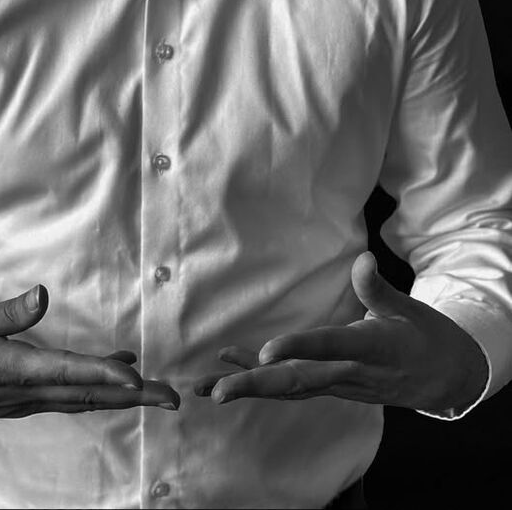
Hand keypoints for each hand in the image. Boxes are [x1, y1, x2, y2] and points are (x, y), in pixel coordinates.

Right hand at [0, 285, 179, 428]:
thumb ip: (7, 313)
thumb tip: (44, 294)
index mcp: (10, 370)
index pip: (66, 373)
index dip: (103, 374)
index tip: (137, 377)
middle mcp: (25, 393)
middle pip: (88, 395)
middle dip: (133, 397)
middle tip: (173, 398)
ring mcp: (25, 402)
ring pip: (83, 400)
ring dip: (121, 397)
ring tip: (156, 390)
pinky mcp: (22, 402)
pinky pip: (68, 398)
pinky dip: (97, 391)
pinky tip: (115, 378)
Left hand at [194, 252, 487, 414]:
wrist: (446, 377)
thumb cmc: (424, 336)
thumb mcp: (408, 309)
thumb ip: (378, 288)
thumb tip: (362, 260)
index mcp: (369, 348)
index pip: (328, 348)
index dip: (297, 349)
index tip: (266, 353)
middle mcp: (349, 372)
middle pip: (297, 382)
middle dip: (256, 386)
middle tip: (218, 391)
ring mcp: (338, 384)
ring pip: (289, 390)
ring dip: (248, 389)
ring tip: (206, 387)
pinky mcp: (332, 385)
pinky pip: (293, 387)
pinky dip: (261, 380)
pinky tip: (229, 369)